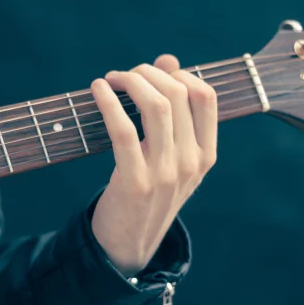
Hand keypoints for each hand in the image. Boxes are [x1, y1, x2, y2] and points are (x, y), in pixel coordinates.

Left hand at [90, 55, 216, 275]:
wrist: (129, 244)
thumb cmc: (147, 194)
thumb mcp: (170, 158)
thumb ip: (173, 113)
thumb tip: (168, 60)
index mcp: (206, 155)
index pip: (206, 97)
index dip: (178, 73)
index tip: (153, 72)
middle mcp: (191, 162)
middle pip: (178, 94)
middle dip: (147, 73)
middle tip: (124, 75)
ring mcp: (165, 173)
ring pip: (156, 106)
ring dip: (130, 81)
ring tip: (111, 79)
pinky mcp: (134, 181)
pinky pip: (123, 129)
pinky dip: (108, 102)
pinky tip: (97, 90)